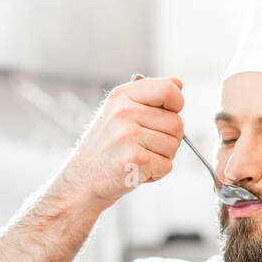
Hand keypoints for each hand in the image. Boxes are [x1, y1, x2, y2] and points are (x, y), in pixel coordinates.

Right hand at [57, 74, 184, 211]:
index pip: (168, 89)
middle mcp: (124, 112)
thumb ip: (150, 97)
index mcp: (122, 96)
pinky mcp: (135, 159)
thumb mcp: (122, 112)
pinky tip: (138, 170)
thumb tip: (177, 83)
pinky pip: (167, 165)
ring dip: (162, 157)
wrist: (83, 179)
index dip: (176, 104)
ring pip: (173, 146)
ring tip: (139, 157)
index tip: (168, 114)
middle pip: (176, 123)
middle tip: (145, 146)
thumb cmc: (107, 147)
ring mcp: (128, 135)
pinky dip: (157, 173)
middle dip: (169, 139)